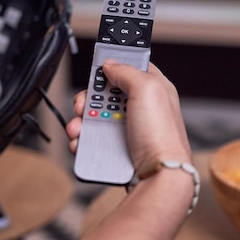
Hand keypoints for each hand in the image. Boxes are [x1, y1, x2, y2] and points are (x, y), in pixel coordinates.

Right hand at [66, 60, 191, 173]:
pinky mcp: (119, 147)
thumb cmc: (161, 135)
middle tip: (82, 106)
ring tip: (78, 129)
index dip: (111, 69)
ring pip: (97, 117)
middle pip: (107, 94)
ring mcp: (130, 128)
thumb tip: (110, 64)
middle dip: (89, 99)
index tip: (97, 75)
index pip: (129, 69)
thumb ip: (127, 71)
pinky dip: (84, 139)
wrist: (159, 175)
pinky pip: (96, 139)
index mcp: (153, 88)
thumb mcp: (147, 89)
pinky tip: (81, 142)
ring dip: (81, 121)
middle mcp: (141, 107)